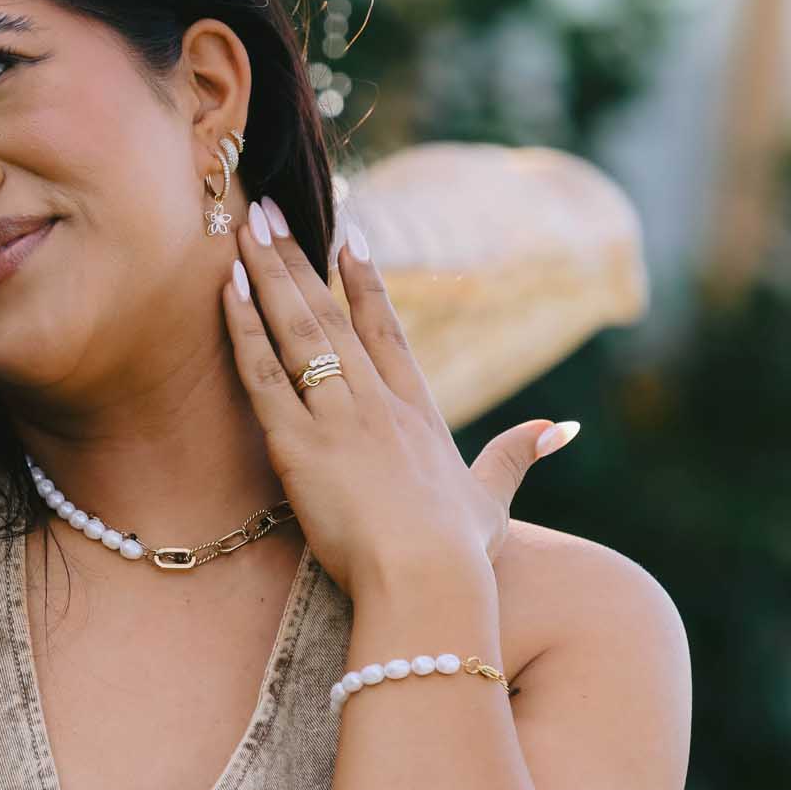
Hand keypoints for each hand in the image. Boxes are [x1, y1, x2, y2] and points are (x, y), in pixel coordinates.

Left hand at [223, 197, 570, 597]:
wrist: (428, 580)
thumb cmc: (459, 553)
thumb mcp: (493, 498)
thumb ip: (519, 455)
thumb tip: (563, 428)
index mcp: (417, 410)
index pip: (386, 328)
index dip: (365, 279)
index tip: (347, 234)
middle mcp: (375, 400)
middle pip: (331, 312)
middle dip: (299, 256)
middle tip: (269, 209)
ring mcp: (337, 416)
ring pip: (296, 328)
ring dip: (268, 273)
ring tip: (245, 226)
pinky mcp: (299, 445)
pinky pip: (264, 374)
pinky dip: (244, 328)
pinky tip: (227, 287)